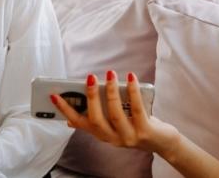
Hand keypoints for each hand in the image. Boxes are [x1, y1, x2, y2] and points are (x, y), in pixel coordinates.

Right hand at [52, 71, 179, 155]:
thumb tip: (71, 119)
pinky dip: (132, 92)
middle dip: (91, 98)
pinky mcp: (144, 132)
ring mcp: (128, 137)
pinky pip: (137, 109)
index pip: (79, 123)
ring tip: (110, 74)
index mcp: (102, 134)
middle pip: (95, 119)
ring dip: (111, 92)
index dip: (66, 110)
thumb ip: (97, 121)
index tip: (55, 96)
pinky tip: (130, 78)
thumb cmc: (137, 126)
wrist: (163, 143)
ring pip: (115, 115)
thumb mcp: (114, 125)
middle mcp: (113, 138)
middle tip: (89, 78)